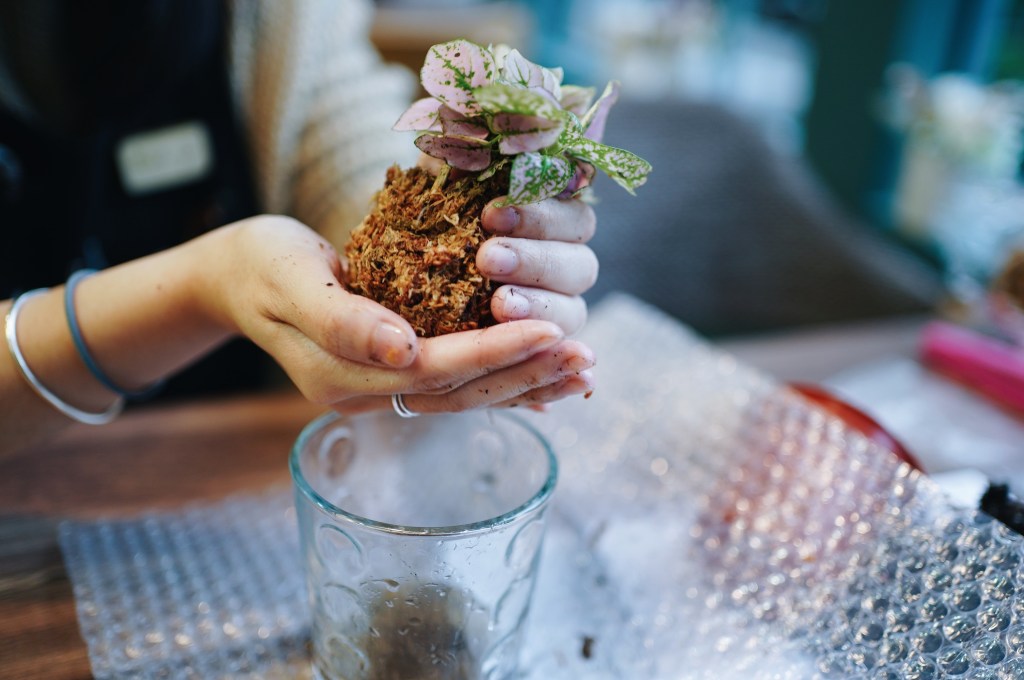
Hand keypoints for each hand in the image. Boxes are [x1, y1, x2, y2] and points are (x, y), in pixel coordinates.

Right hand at [197, 216, 594, 414]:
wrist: (237, 278)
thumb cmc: (261, 266)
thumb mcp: (291, 279)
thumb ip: (342, 319)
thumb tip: (401, 350)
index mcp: (342, 376)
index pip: (435, 370)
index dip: (494, 351)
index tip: (549, 331)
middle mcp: (368, 393)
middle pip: (462, 391)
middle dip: (527, 373)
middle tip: (587, 357)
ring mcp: (382, 389)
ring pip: (467, 394)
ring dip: (527, 382)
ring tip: (582, 370)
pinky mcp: (394, 372)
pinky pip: (458, 384)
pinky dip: (504, 379)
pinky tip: (544, 376)